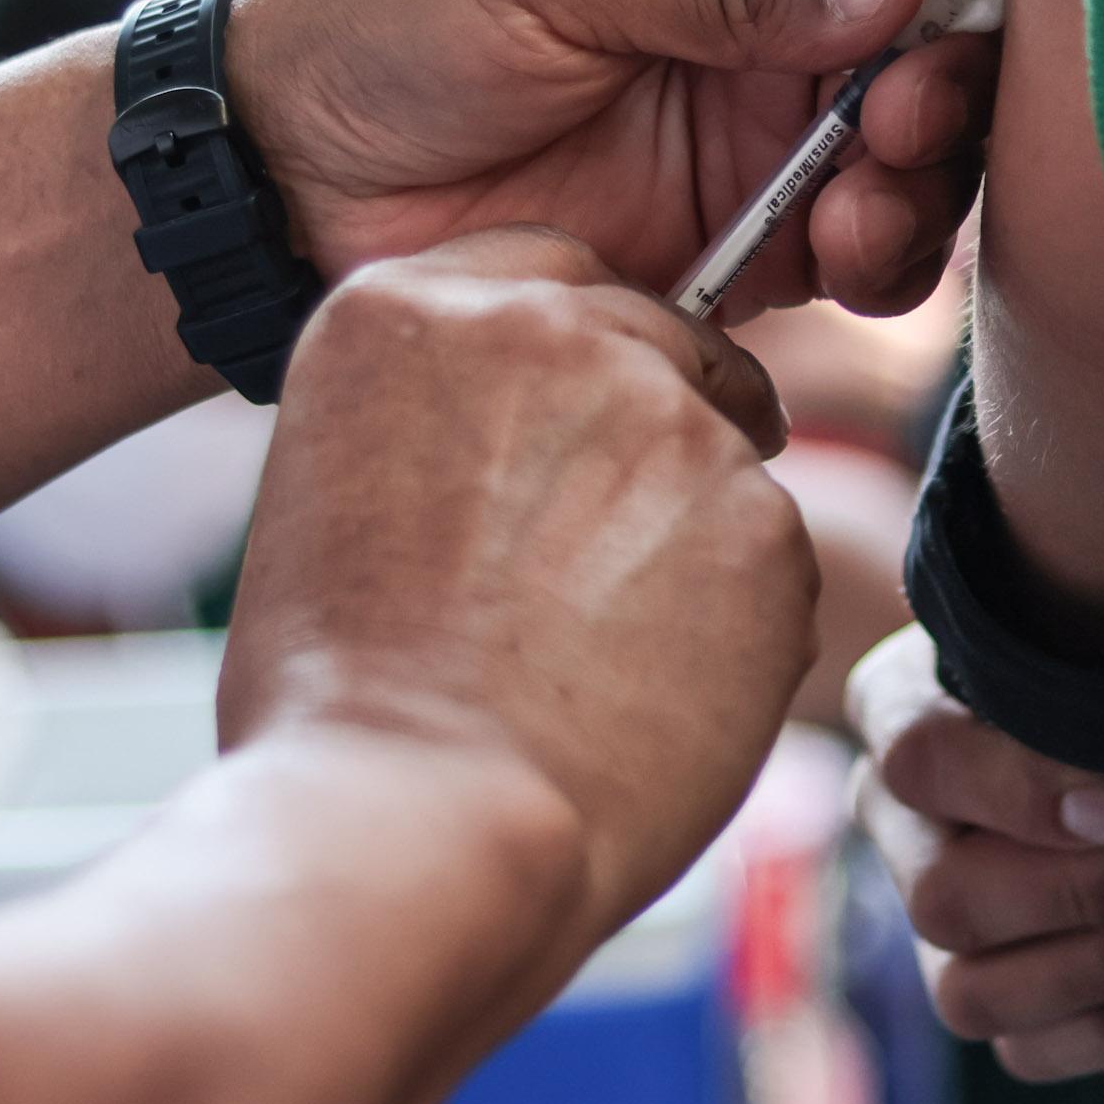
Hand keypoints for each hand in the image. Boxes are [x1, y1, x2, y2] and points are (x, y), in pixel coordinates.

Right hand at [217, 227, 821, 931]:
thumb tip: (527, 434)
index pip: (543, 273)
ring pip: (717, 450)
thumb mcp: (335, 494)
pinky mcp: (760, 513)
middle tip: (591, 565)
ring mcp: (664, 413)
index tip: (563, 427)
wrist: (410, 829)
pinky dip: (735, 617)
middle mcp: (543, 324)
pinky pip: (768, 553)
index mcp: (405, 307)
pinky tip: (653, 696)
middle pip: (650, 338)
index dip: (570, 354)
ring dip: (686, 534)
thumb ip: (443, 419)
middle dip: (646, 430)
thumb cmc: (340, 705)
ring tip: (596, 661)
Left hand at [231, 0, 1002, 320]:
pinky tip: (842, 255)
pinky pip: (871, 236)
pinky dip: (887, 251)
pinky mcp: (757, 219)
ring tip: (867, 200)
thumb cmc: (391, 5)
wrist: (290, 182)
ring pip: (931, 126)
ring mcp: (773, 96)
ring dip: (934, 166)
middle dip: (962, 53)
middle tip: (911, 110)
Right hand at [847, 625, 1103, 1081]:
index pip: (918, 762)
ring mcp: (933, 926)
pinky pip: (1027, 1054)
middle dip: (1085, 891)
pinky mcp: (989, 994)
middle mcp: (897, 825)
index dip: (1021, 796)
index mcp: (898, 711)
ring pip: (968, 997)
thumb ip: (1094, 648)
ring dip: (1100, 965)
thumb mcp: (1087, 621)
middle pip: (945, 901)